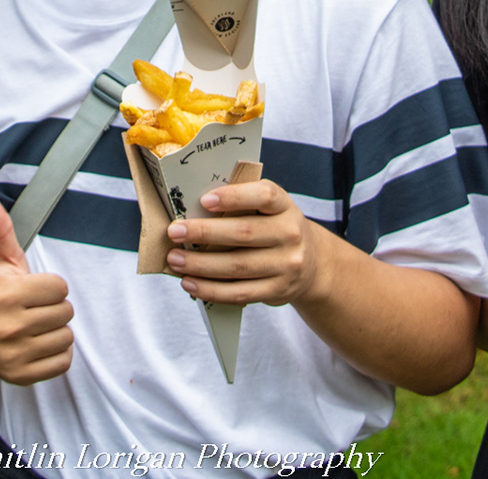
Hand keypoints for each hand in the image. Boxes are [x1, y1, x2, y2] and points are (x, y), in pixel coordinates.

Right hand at [0, 196, 72, 385]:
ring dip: (55, 329)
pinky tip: (36, 343)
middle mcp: (8, 328)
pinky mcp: (21, 376)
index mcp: (6, 296)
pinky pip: (63, 361)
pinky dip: (55, 352)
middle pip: (65, 312)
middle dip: (53, 306)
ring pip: (66, 337)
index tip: (32, 288)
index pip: (60, 288)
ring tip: (34, 325)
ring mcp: (14, 356)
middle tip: (32, 307)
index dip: (49, 285)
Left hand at [166, 179, 321, 306]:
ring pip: (238, 266)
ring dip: (201, 265)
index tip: (204, 200)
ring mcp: (287, 265)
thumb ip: (241, 206)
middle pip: (244, 233)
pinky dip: (211, 289)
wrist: (313, 264)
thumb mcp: (269, 210)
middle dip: (204, 233)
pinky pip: (240, 293)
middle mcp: (290, 233)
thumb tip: (191, 210)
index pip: (264, 196)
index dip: (234, 197)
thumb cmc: (275, 228)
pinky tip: (190, 283)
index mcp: (284, 205)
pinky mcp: (278, 290)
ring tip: (175, 260)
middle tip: (174, 232)